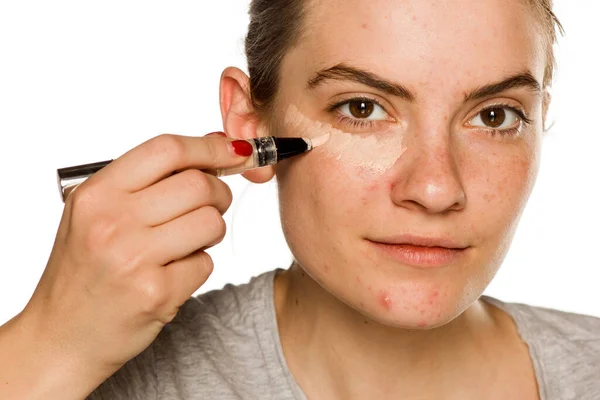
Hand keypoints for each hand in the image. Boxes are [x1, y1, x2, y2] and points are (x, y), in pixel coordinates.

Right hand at [22, 132, 248, 379]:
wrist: (62, 335)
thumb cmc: (84, 269)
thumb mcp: (96, 212)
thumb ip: (147, 180)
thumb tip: (214, 146)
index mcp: (96, 194)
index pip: (167, 149)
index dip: (209, 147)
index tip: (233, 151)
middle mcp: (112, 223)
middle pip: (198, 184)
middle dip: (218, 193)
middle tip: (211, 205)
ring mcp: (134, 259)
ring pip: (211, 222)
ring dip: (210, 231)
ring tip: (186, 242)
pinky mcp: (157, 294)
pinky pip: (206, 263)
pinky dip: (197, 266)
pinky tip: (171, 273)